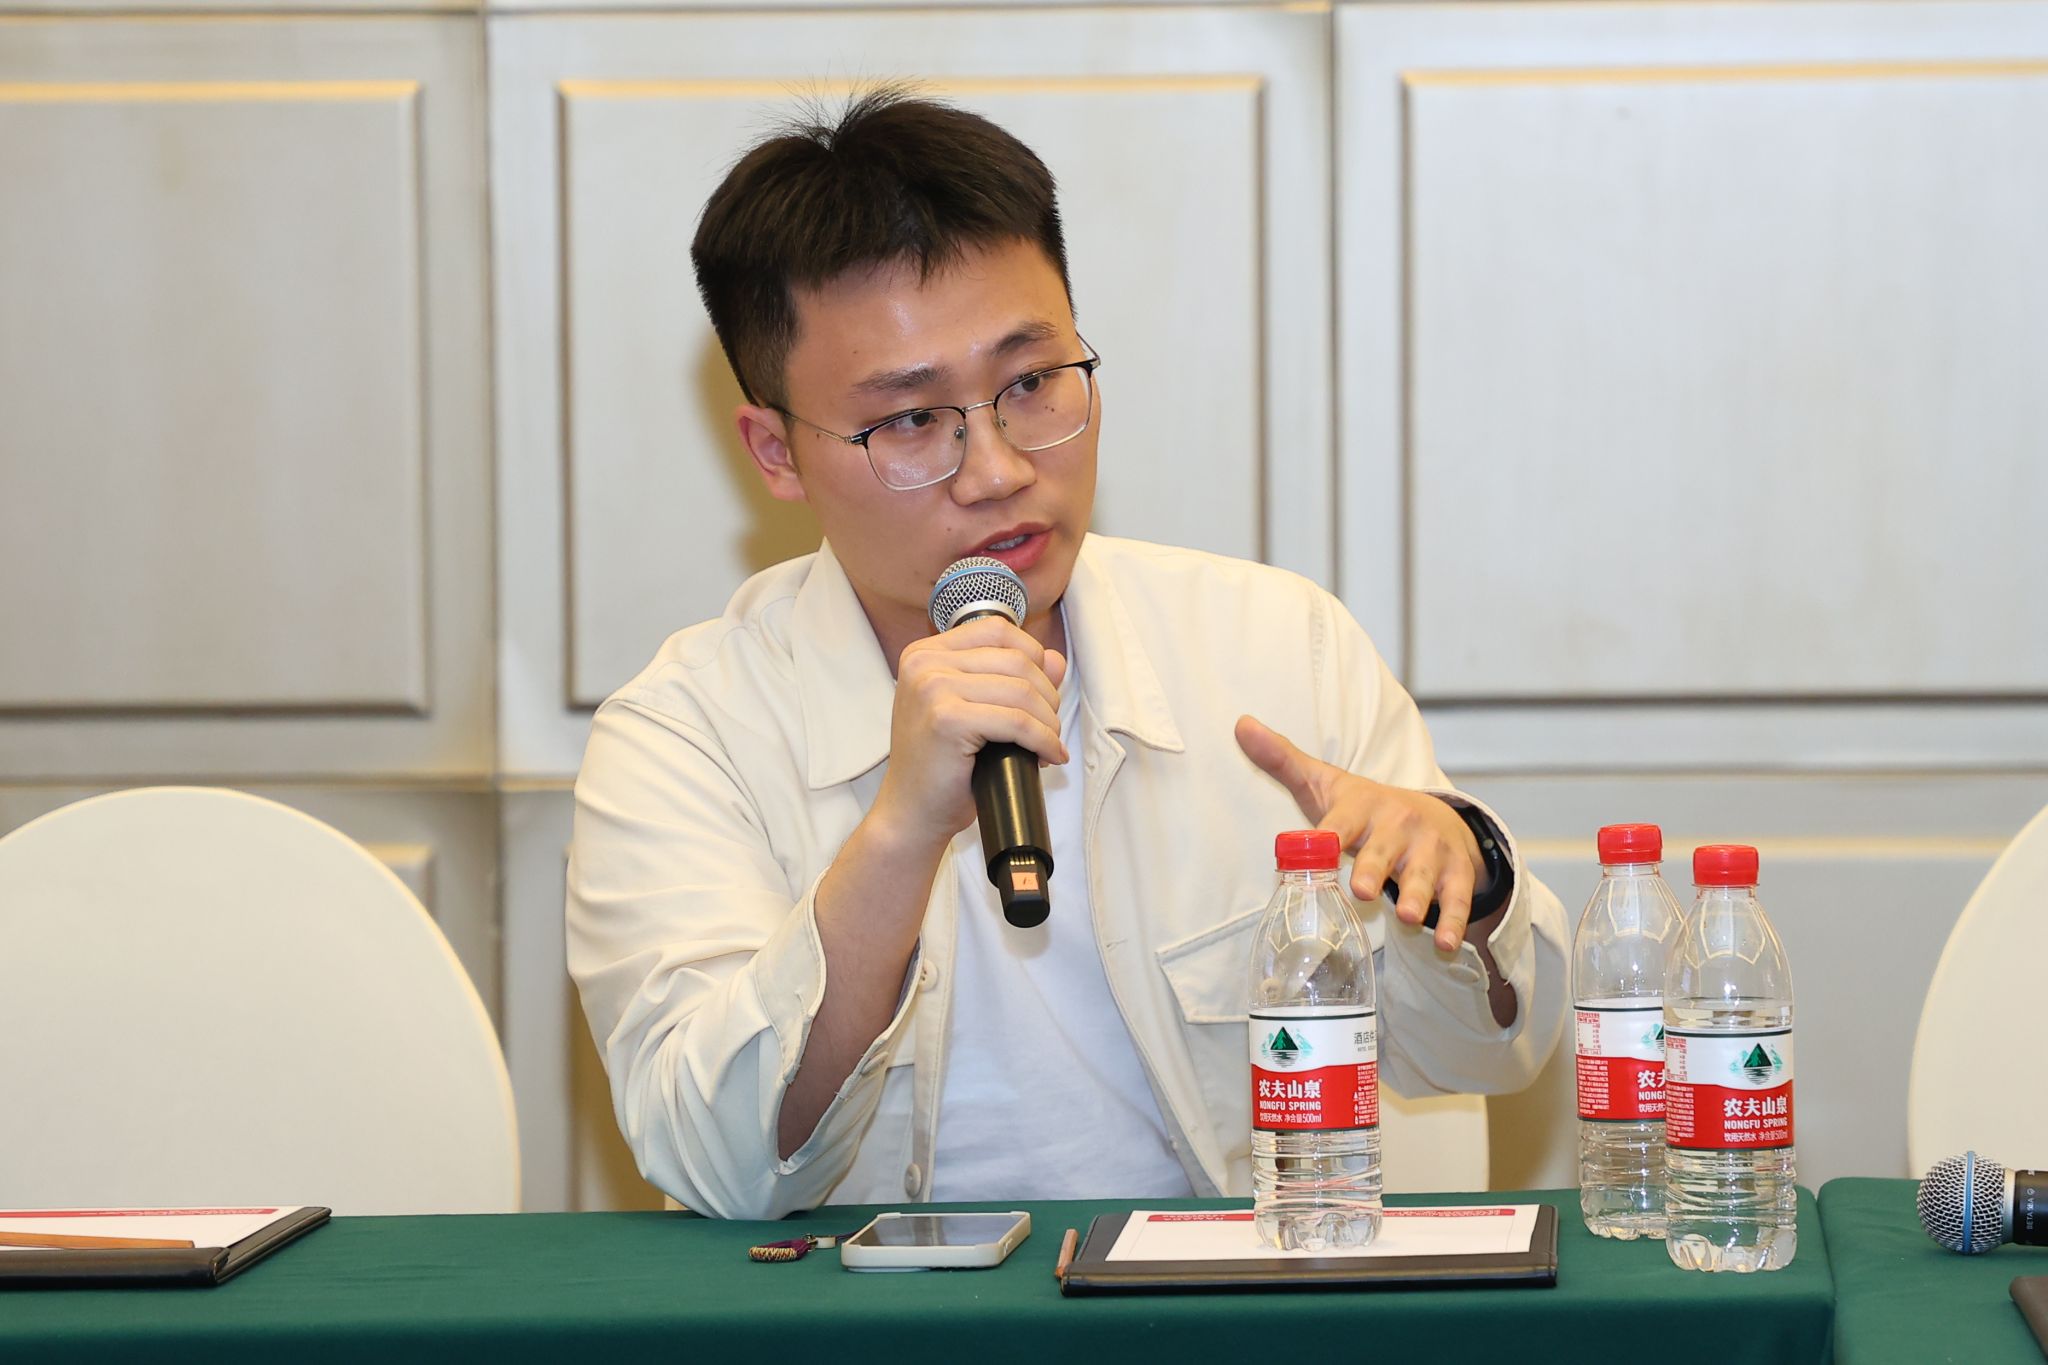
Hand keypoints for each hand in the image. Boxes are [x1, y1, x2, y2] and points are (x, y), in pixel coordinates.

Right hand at [870, 617, 1068, 847]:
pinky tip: (1048, 756)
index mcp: (925, 653)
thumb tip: (1056, 659)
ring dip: (1048, 721)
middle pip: (1016, 660)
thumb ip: (1011, 678)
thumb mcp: (975, 710)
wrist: (911, 813)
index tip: (1042, 693)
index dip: (1033, 659)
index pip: (999, 631)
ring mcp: (932, 688)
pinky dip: (1042, 740)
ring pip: (1022, 691)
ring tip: (1048, 743)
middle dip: (1047, 696)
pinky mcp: (947, 719)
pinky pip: (1017, 722)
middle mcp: (924, 663)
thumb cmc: (941, 767)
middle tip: (1048, 728)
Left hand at [1235, 715, 1482, 950]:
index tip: (1323, 846)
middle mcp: (1398, 825)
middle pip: (1383, 850)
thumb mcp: (1325, 784)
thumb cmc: (1367, 809)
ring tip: (1407, 917)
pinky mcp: (1455, 873)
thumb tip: (1241, 724)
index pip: (1343, 821)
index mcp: (1362, 806)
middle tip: (1361, 890)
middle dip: (1373, 869)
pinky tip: (1443, 943)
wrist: (1436, 816)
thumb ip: (1282, 761)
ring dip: (1416, 897)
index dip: (1331, 835)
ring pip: (1422, 875)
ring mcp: (1430, 849)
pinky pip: (1455, 899)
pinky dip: (1451, 921)